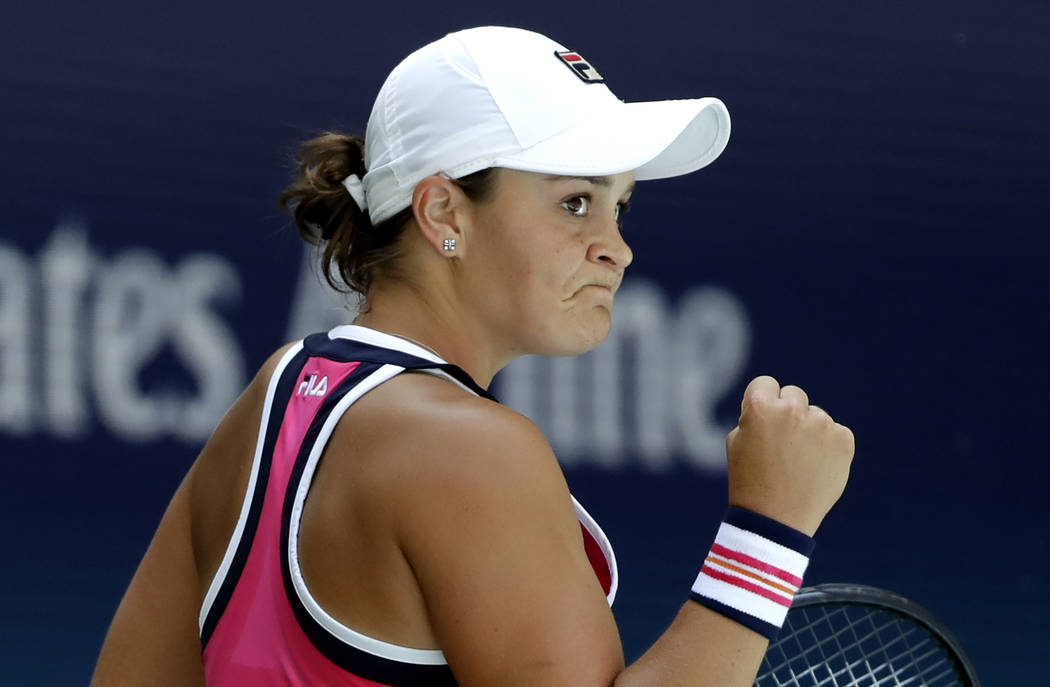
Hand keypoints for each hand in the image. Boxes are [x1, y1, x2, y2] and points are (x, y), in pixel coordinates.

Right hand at [725, 376, 854, 535]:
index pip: (765, 383)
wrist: (776, 521)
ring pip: (816, 415)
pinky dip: (828, 446)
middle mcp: (792, 409)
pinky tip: (815, 467)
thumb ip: (756, 415)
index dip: (762, 403)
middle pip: (793, 394)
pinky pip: (836, 432)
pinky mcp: (844, 439)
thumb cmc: (749, 480)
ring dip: (809, 430)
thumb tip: (777, 403)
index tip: (762, 422)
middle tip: (781, 445)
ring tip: (798, 462)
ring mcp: (822, 424)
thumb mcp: (737, 441)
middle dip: (787, 413)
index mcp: (760, 407)